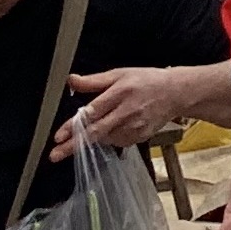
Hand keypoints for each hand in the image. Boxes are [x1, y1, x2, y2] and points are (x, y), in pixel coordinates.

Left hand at [60, 67, 190, 154]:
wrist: (176, 92)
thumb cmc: (145, 81)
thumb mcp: (120, 74)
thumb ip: (93, 81)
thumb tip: (70, 80)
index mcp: (120, 93)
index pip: (92, 112)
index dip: (73, 126)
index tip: (57, 136)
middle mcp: (127, 112)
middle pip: (95, 133)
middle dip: (73, 145)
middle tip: (54, 155)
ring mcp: (134, 127)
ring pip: (105, 138)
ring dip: (95, 136)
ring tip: (104, 122)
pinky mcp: (140, 137)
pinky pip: (117, 141)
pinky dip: (110, 137)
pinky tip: (117, 125)